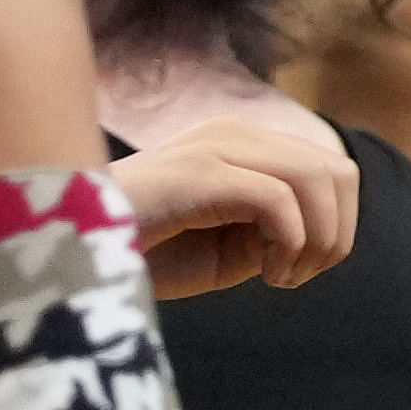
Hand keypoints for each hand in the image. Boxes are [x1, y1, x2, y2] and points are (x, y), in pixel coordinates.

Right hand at [109, 107, 365, 295]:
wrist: (72, 255)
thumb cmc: (147, 252)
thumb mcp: (229, 243)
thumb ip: (278, 229)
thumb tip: (327, 232)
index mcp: (243, 144)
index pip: (334, 169)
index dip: (337, 225)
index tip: (298, 270)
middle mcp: (234, 134)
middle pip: (338, 170)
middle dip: (336, 233)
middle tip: (296, 275)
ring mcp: (217, 146)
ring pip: (318, 179)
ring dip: (316, 240)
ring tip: (282, 276)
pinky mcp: (200, 170)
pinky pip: (278, 199)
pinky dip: (289, 243)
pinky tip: (266, 274)